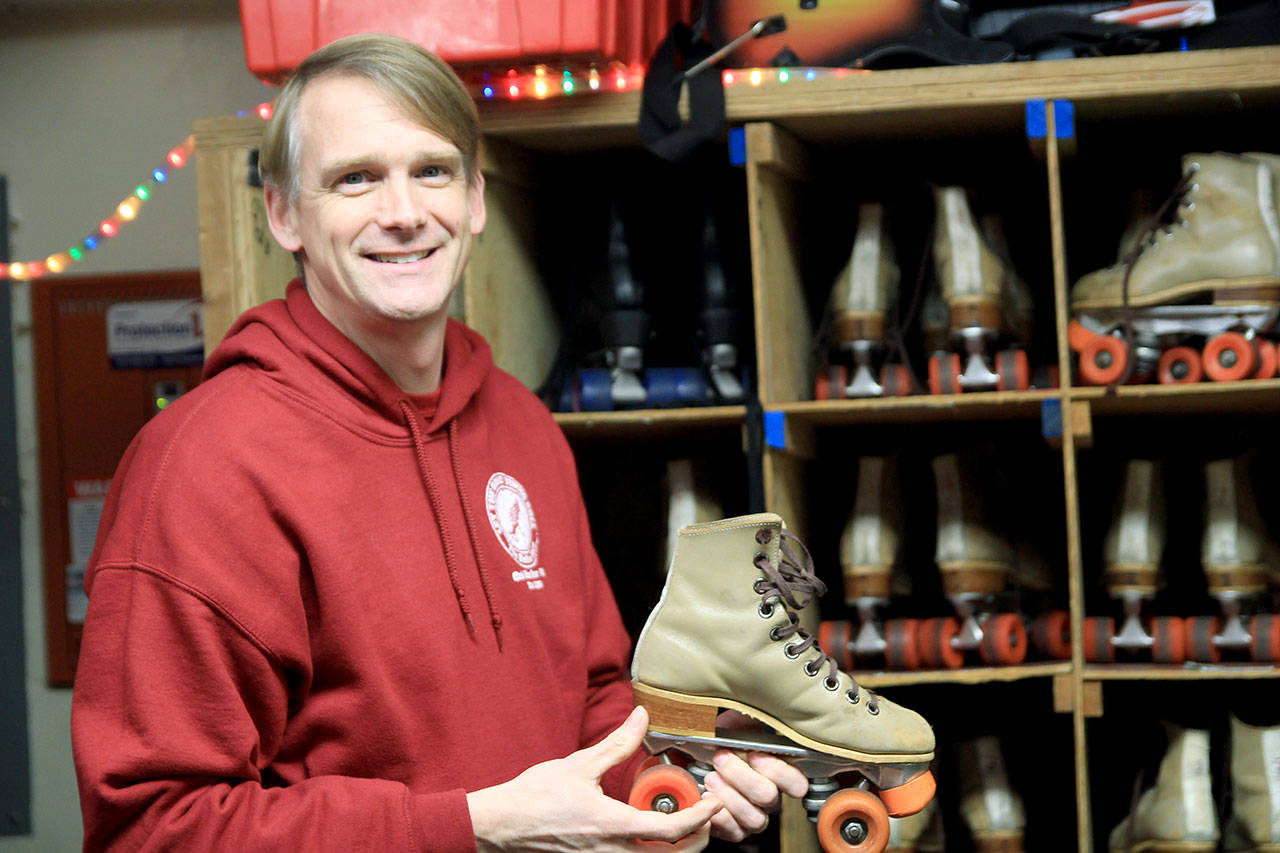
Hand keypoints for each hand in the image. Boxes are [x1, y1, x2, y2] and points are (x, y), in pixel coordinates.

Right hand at [467, 706, 721, 851]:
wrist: (502, 825)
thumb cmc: (535, 797)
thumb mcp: (579, 764)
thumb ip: (617, 743)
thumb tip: (641, 717)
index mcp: (614, 826)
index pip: (673, 830)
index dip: (701, 817)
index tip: (714, 801)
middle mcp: (613, 851)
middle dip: (697, 836)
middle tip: (705, 812)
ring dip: (676, 843)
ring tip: (682, 816)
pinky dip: (653, 846)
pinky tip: (651, 826)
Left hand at [702, 712, 809, 842]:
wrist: (700, 760)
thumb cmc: (723, 742)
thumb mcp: (738, 724)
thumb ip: (750, 720)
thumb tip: (756, 706)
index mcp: (780, 775)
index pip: (798, 784)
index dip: (777, 771)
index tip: (754, 754)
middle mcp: (771, 799)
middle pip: (769, 797)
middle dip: (741, 776)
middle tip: (721, 758)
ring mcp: (755, 816)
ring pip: (754, 819)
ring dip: (728, 796)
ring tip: (711, 777)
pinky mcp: (737, 830)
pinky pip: (734, 832)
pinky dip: (717, 815)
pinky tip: (707, 796)